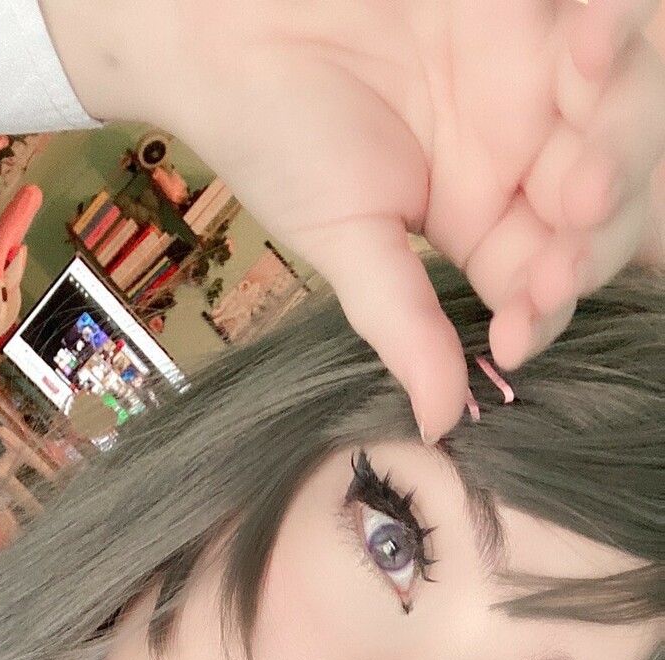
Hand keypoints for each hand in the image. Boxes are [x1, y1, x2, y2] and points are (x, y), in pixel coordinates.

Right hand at [41, 0, 664, 440]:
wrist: (230, 25)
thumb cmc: (271, 130)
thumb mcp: (341, 241)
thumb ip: (403, 324)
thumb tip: (440, 426)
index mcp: (473, 227)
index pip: (540, 283)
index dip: (546, 308)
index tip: (519, 329)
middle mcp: (514, 160)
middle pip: (599, 211)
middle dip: (598, 232)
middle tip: (576, 221)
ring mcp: (532, 84)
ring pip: (619, 124)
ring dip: (622, 143)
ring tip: (590, 165)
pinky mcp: (534, 15)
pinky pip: (604, 33)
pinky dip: (615, 44)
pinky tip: (594, 49)